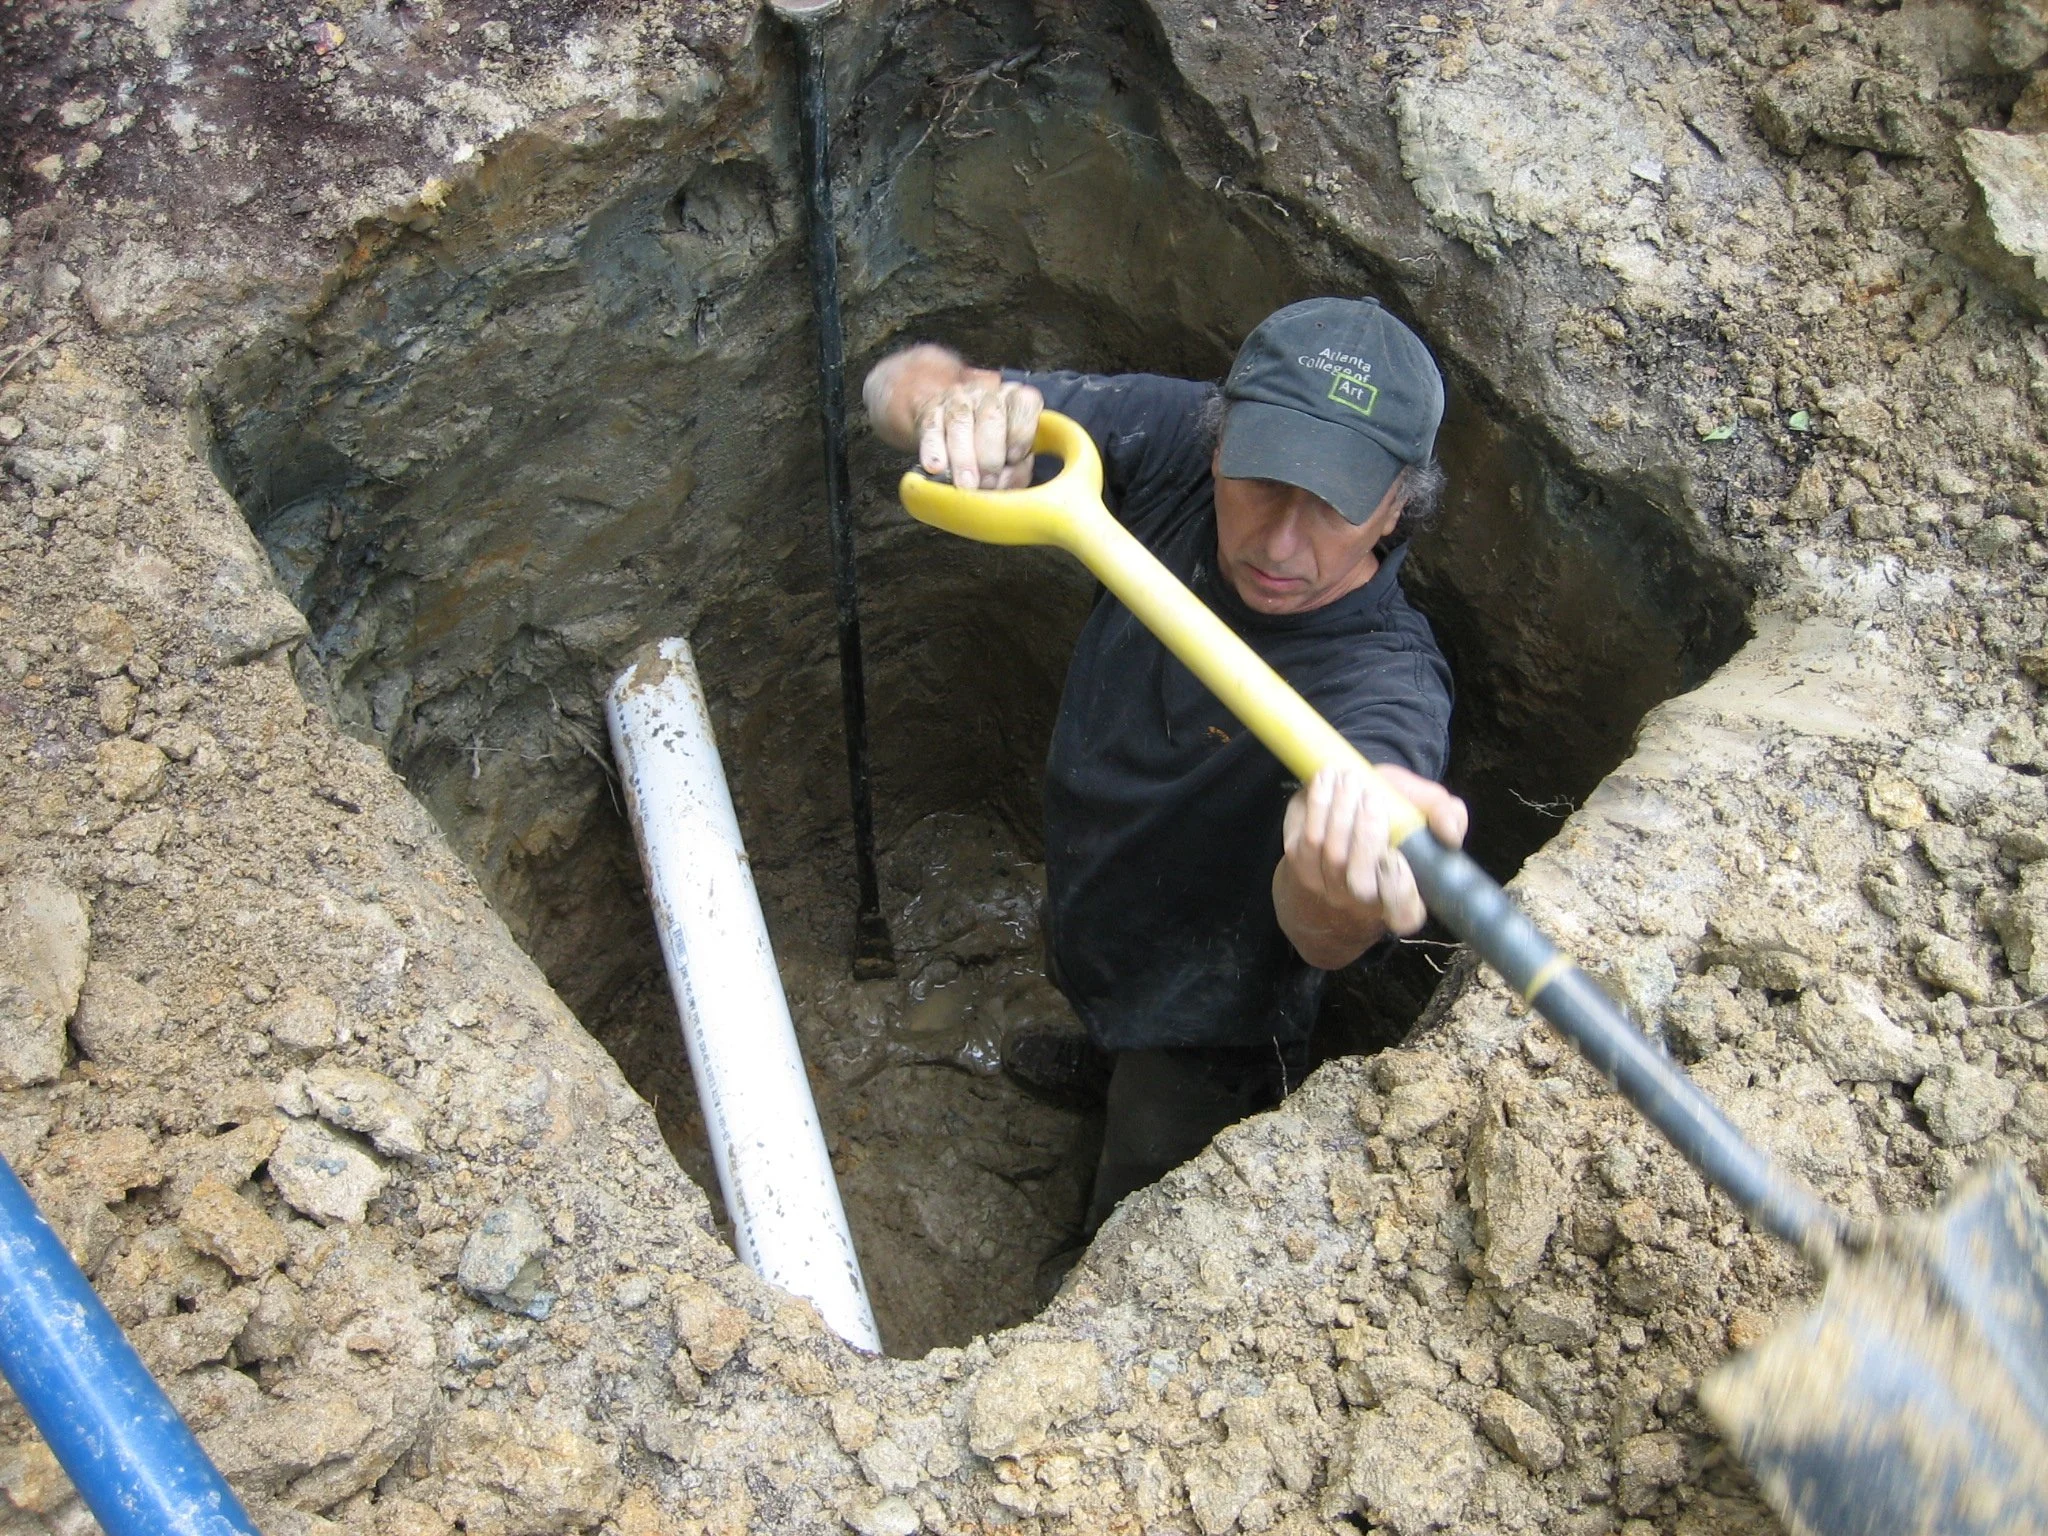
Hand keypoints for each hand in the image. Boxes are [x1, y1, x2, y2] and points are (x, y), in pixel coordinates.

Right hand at [914, 376, 1040, 490]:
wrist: (951, 430)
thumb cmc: (990, 451)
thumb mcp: (1011, 459)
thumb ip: (1017, 470)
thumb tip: (1007, 482)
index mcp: (1014, 401)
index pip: (1024, 403)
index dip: (1020, 432)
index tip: (1015, 457)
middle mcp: (987, 395)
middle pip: (991, 415)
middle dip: (990, 455)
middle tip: (987, 483)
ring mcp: (957, 400)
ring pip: (960, 421)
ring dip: (964, 458)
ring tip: (966, 484)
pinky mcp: (930, 410)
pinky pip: (931, 428)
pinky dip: (933, 450)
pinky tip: (936, 468)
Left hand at [1277, 763, 1466, 965]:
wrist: (1345, 814)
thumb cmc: (1393, 818)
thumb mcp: (1424, 811)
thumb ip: (1447, 815)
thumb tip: (1449, 832)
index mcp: (1403, 899)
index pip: (1404, 914)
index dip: (1398, 889)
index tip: (1396, 853)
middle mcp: (1364, 902)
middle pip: (1360, 882)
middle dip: (1365, 836)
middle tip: (1371, 797)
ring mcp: (1328, 887)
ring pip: (1332, 855)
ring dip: (1340, 812)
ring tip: (1350, 779)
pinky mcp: (1300, 865)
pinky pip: (1307, 839)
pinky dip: (1318, 805)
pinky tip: (1327, 779)